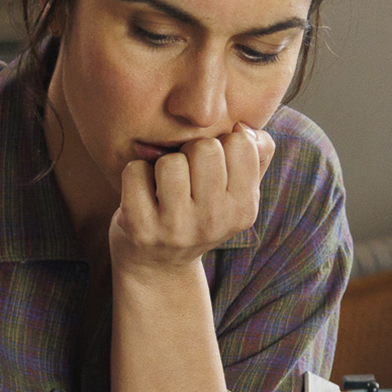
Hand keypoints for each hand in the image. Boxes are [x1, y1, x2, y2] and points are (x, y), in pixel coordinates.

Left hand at [110, 122, 275, 271]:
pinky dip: (134, 174)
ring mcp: (177, 229)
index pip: (240, 143)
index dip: (221, 143)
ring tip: (163, 185)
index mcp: (244, 209)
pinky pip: (135, 172)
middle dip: (190, 151)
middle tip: (184, 174)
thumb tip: (243, 127)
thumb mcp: (237, 189)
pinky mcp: (141, 230)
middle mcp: (215, 222)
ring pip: (170, 162)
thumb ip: (257, 152)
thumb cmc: (199, 210)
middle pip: (205, 149)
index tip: (210, 165)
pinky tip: (142, 192)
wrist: (158, 264)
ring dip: (161, 164)